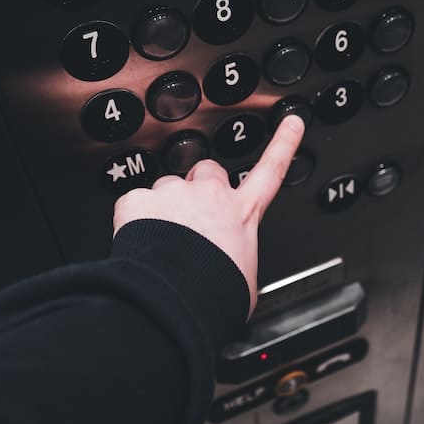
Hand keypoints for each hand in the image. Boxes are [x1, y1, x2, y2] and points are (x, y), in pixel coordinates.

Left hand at [113, 115, 304, 314]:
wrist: (175, 300)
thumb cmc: (212, 294)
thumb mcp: (244, 280)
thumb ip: (239, 260)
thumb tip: (234, 271)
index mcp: (242, 214)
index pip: (271, 171)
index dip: (283, 144)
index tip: (291, 123)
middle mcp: (210, 195)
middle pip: (207, 172)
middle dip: (199, 186)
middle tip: (191, 217)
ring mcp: (174, 194)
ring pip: (166, 189)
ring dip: (163, 209)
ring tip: (161, 242)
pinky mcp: (140, 200)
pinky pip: (132, 204)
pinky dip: (132, 221)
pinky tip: (138, 244)